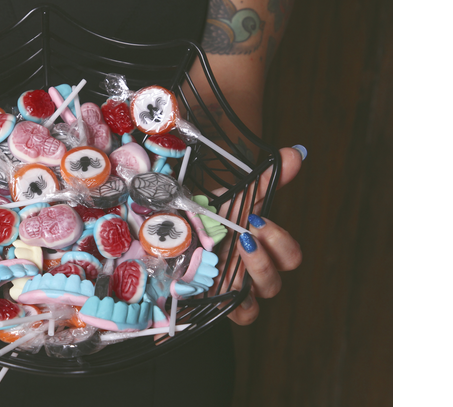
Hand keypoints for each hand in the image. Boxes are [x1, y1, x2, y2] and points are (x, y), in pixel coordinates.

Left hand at [211, 146, 304, 324]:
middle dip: (264, 259)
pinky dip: (234, 305)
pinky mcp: (216, 305)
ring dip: (249, 276)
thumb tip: (296, 152)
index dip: (280, 241)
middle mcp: (252, 275)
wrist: (174, 237)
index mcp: (262, 251)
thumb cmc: (208, 221)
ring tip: (231, 255)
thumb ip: (265, 181)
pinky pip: (238, 317)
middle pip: (276, 282)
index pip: (290, 256)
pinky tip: (220, 287)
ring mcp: (236, 293)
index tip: (256, 220)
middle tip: (244, 236)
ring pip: (258, 300)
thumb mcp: (233, 198)